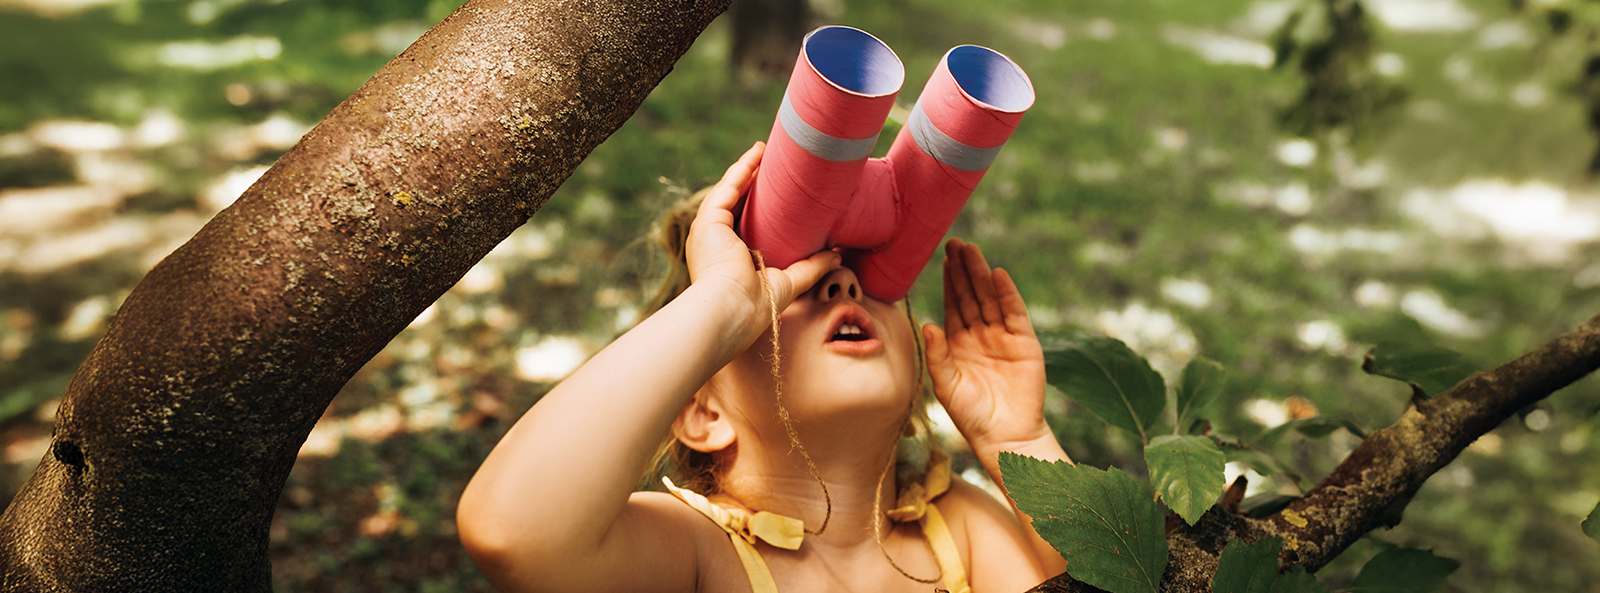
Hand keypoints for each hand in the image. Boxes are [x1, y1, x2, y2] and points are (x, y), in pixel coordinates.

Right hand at [685, 142, 840, 341]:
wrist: (732, 312)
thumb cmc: (756, 306)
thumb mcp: (789, 282)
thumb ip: (811, 267)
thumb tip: (838, 254)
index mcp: (728, 258)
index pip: (745, 224)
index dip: (761, 206)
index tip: (780, 189)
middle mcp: (715, 243)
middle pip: (736, 204)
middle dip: (752, 182)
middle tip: (772, 163)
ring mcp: (708, 232)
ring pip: (729, 192)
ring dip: (746, 169)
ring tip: (763, 150)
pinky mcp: (708, 222)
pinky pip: (726, 189)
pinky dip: (740, 171)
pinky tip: (755, 155)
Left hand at [924, 238, 1051, 453]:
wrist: (1005, 436)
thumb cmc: (972, 416)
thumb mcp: (947, 385)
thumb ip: (937, 356)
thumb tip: (927, 324)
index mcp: (959, 343)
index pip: (953, 305)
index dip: (949, 282)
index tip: (942, 257)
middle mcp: (980, 335)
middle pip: (971, 295)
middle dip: (963, 269)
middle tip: (955, 242)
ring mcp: (1003, 337)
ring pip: (990, 298)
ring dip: (981, 274)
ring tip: (972, 249)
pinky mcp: (1024, 343)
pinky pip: (1014, 313)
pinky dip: (1007, 294)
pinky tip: (998, 275)